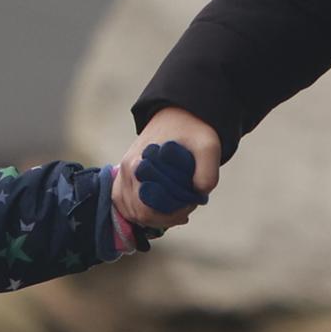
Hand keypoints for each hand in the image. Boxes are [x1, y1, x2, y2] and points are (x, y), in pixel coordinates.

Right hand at [112, 110, 221, 240]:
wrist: (178, 114)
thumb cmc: (193, 130)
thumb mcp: (209, 147)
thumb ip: (207, 173)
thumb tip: (197, 194)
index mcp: (139, 164)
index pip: (147, 208)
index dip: (170, 214)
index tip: (189, 206)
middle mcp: (125, 170)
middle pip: (139, 213)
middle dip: (165, 217)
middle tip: (186, 208)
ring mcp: (121, 173)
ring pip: (131, 212)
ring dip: (154, 216)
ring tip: (177, 208)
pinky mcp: (123, 175)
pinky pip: (125, 204)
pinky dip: (142, 211)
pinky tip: (162, 208)